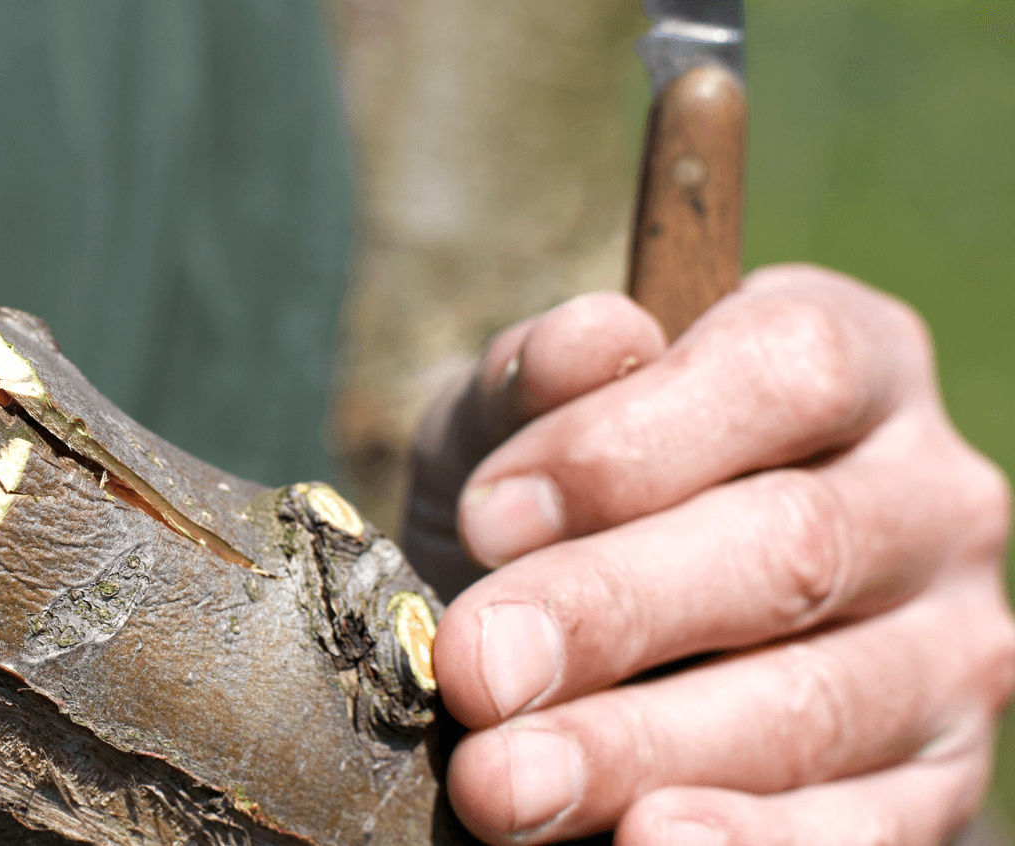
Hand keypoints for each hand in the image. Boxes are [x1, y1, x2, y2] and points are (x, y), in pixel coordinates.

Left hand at [409, 264, 1014, 844]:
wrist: (601, 648)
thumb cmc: (552, 499)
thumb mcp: (515, 419)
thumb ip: (536, 377)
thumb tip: (589, 342)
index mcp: (847, 362)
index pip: (786, 368)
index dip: (630, 442)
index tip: (486, 515)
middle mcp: (929, 498)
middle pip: (793, 547)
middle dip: (610, 613)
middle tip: (473, 667)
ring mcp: (951, 648)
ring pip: (811, 703)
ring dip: (639, 750)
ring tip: (502, 782)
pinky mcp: (938, 782)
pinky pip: (863, 830)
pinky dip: (749, 843)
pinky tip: (645, 842)